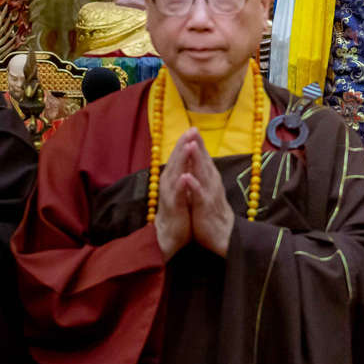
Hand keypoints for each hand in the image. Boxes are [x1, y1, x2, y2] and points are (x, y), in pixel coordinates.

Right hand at [154, 133, 193, 259]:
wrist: (170, 235)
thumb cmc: (178, 210)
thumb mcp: (181, 190)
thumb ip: (182, 175)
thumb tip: (186, 160)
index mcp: (173, 178)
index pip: (179, 157)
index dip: (185, 143)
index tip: (193, 128)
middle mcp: (169, 184)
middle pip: (175, 161)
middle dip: (183, 145)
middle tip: (190, 130)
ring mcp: (170, 195)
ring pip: (175, 174)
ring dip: (181, 160)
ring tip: (187, 146)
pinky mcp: (174, 208)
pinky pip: (177, 195)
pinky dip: (181, 185)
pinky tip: (184, 176)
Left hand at [179, 132, 234, 257]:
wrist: (222, 237)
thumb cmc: (211, 213)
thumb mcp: (206, 192)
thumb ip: (202, 177)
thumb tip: (196, 163)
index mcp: (210, 180)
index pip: (203, 158)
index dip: (198, 144)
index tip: (192, 128)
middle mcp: (212, 184)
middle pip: (204, 161)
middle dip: (197, 145)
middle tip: (193, 129)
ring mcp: (210, 195)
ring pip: (203, 174)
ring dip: (197, 160)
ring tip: (191, 146)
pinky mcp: (206, 208)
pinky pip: (199, 195)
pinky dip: (194, 185)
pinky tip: (187, 177)